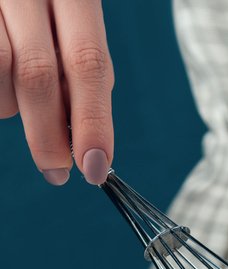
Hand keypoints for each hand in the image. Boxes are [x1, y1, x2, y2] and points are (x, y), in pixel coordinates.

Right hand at [0, 0, 112, 184]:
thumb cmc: (45, 8)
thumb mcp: (75, 25)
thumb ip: (82, 70)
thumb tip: (87, 141)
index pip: (88, 62)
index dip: (92, 121)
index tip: (94, 167)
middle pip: (38, 73)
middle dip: (48, 134)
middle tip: (56, 170)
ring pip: (1, 68)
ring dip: (14, 107)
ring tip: (22, 106)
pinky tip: (5, 89)